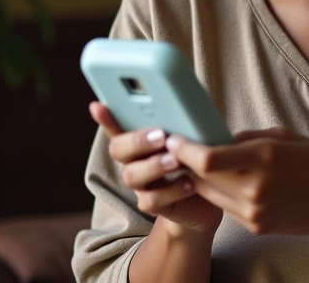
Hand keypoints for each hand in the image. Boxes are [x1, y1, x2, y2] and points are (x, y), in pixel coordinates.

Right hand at [89, 102, 222, 236]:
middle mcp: (134, 161)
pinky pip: (150, 200)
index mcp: (141, 139)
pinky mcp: (152, 204)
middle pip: (118, 149)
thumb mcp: (193, 136)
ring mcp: (141, 184)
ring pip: (131, 175)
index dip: (106, 118)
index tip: (98, 105)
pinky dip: (171, 190)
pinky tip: (189, 182)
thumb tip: (185, 104)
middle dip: (137, 141)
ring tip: (177, 160)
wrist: (210, 194)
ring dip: (154, 165)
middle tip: (162, 136)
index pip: (117, 126)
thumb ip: (182, 123)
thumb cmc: (198, 157)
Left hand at [166, 127, 308, 236]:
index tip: (173, 137)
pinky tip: (224, 181)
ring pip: (211, 196)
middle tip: (176, 148)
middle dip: (185, 164)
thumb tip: (218, 138)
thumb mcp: (283, 135)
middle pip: (202, 179)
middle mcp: (256, 188)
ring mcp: (255, 212)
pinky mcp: (257, 227)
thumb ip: (247, 138)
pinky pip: (227, 207)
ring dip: (199, 180)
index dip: (184, 149)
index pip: (208, 158)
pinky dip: (220, 193)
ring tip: (195, 163)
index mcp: (264, 157)